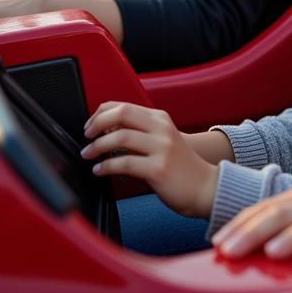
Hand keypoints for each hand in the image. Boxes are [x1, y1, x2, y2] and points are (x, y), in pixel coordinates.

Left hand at [81, 102, 218, 218]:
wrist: (205, 187)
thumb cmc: (181, 166)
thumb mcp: (163, 140)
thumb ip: (141, 132)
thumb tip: (106, 129)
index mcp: (160, 119)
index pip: (124, 105)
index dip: (101, 113)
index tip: (90, 124)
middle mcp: (161, 129)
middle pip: (122, 114)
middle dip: (97, 123)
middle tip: (86, 136)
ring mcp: (161, 148)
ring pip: (121, 138)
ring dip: (98, 146)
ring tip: (88, 154)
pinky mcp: (158, 169)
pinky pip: (125, 164)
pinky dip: (106, 166)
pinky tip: (99, 170)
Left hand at [211, 179, 291, 291]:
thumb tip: (280, 255)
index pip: (268, 206)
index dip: (241, 222)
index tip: (218, 242)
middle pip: (269, 208)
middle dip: (239, 228)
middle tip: (216, 249)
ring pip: (285, 216)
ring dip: (254, 233)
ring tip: (232, 251)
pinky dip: (291, 238)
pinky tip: (274, 250)